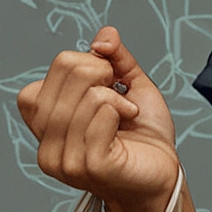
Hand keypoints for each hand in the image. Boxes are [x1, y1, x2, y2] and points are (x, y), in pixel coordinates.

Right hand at [14, 27, 180, 211]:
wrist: (164, 176)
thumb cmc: (146, 138)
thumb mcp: (131, 87)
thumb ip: (115, 59)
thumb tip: (105, 35)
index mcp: (47, 121)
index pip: (57, 66)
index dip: (90, 65)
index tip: (110, 85)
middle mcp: (46, 142)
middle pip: (68, 71)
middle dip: (104, 73)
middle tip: (120, 96)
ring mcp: (63, 157)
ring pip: (86, 94)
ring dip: (117, 97)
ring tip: (127, 113)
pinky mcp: (87, 165)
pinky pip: (101, 114)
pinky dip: (121, 110)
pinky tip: (127, 123)